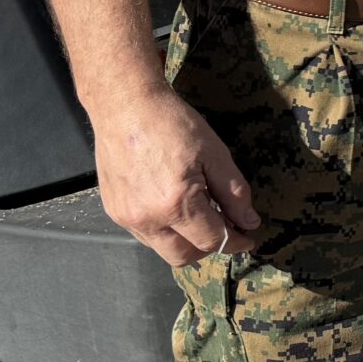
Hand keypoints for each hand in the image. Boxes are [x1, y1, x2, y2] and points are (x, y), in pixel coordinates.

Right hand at [90, 84, 261, 265]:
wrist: (125, 105)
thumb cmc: (171, 123)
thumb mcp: (215, 154)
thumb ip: (234, 193)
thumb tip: (249, 222)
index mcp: (176, 204)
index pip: (212, 241)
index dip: (235, 241)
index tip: (247, 237)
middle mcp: (147, 218)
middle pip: (184, 256)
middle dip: (208, 248)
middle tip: (224, 227)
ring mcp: (126, 217)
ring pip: (162, 248)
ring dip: (184, 240)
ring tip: (199, 212)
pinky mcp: (113, 210)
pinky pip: (144, 234)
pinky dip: (164, 229)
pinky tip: (174, 205)